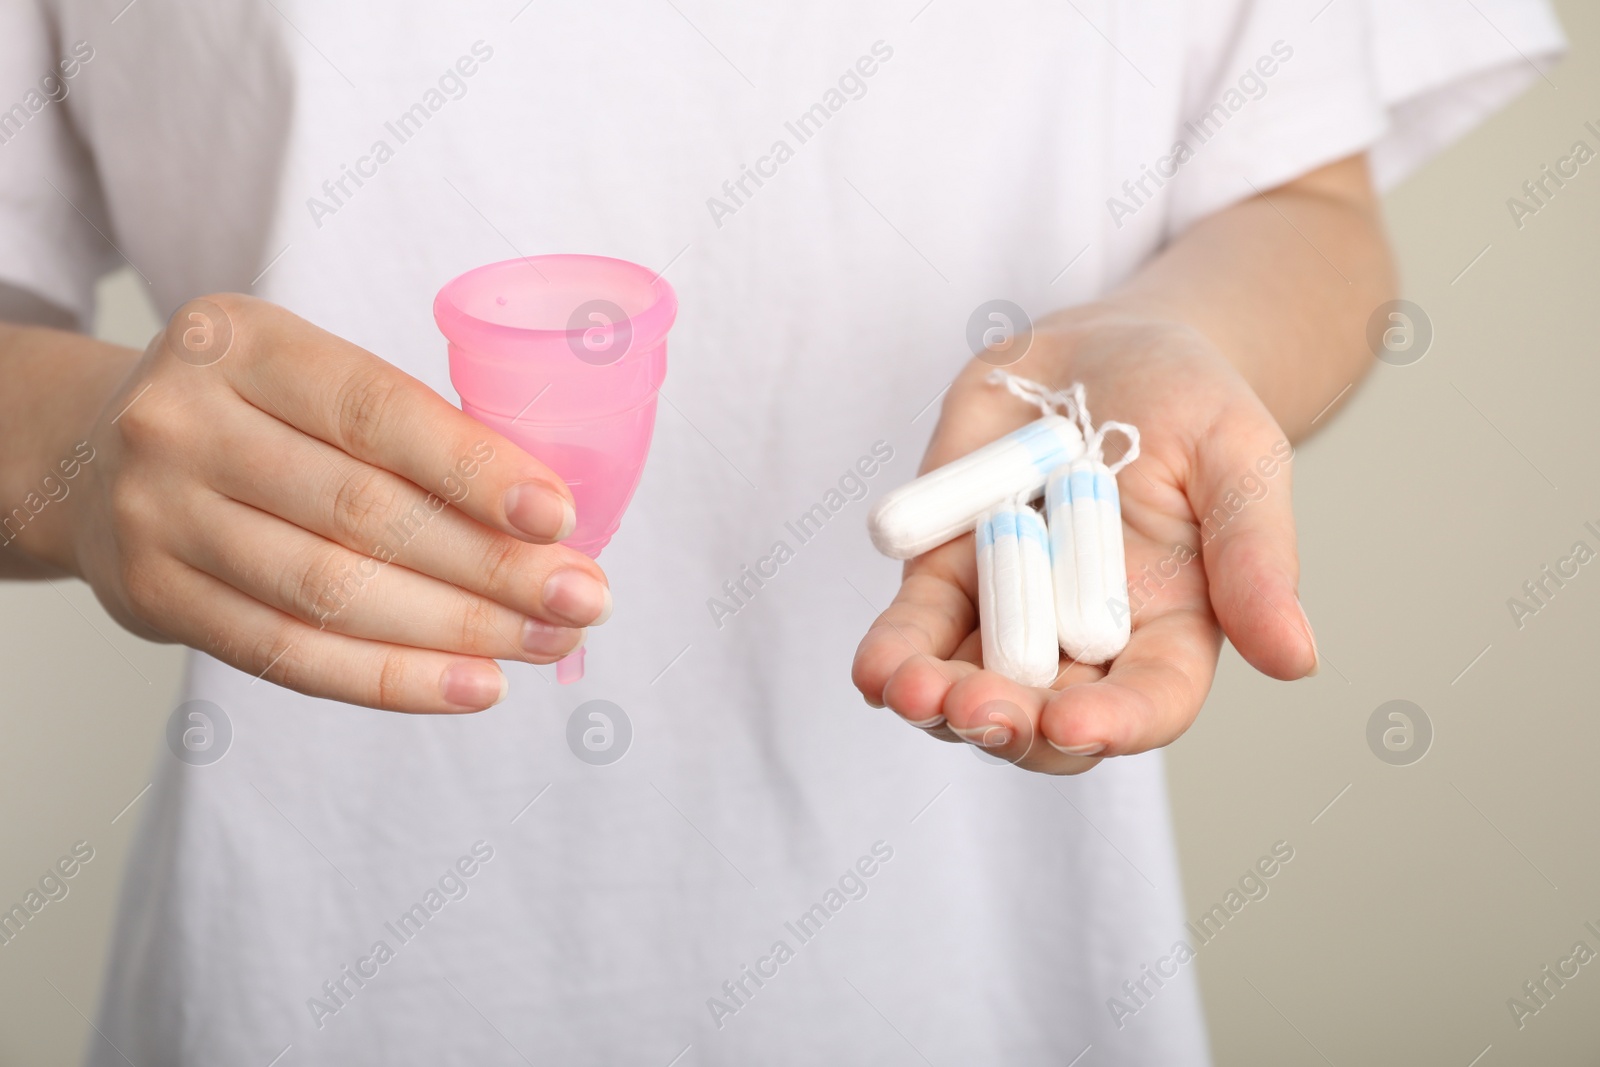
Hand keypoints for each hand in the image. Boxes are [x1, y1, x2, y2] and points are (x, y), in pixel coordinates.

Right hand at [61, 294, 609, 712]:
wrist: (93, 458)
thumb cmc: (250, 414)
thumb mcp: (306, 375)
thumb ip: (404, 429)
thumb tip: (546, 521)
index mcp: (240, 342)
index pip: (377, 412)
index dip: (475, 469)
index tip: (560, 517)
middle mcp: (184, 423)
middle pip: (364, 512)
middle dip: (492, 565)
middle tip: (581, 597)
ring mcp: (161, 514)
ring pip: (332, 593)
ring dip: (458, 630)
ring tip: (544, 643)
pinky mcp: (155, 598)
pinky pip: (291, 656)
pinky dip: (393, 680)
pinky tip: (472, 686)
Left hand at [852, 305, 1317, 772]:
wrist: (1106, 352)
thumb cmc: (1191, 405)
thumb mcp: (1239, 459)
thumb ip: (1257, 557)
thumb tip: (1297, 660)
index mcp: (1170, 629)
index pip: (1148, 701)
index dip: (1114, 723)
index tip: (1074, 723)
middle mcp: (1084, 641)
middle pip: (1045, 718)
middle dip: (1008, 723)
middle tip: (976, 707)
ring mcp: (1007, 613)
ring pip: (968, 684)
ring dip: (935, 699)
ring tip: (908, 691)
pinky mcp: (946, 573)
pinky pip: (917, 626)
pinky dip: (893, 652)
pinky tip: (874, 670)